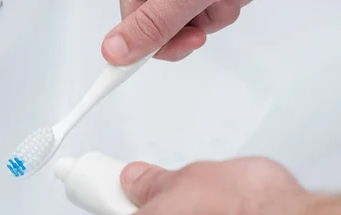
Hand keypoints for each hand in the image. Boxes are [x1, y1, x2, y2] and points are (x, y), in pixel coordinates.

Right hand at [102, 0, 251, 64]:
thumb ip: (151, 24)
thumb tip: (114, 50)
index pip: (131, 29)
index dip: (137, 51)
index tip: (116, 80)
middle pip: (165, 33)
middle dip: (191, 30)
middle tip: (198, 22)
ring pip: (196, 25)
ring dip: (215, 15)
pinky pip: (214, 14)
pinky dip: (227, 6)